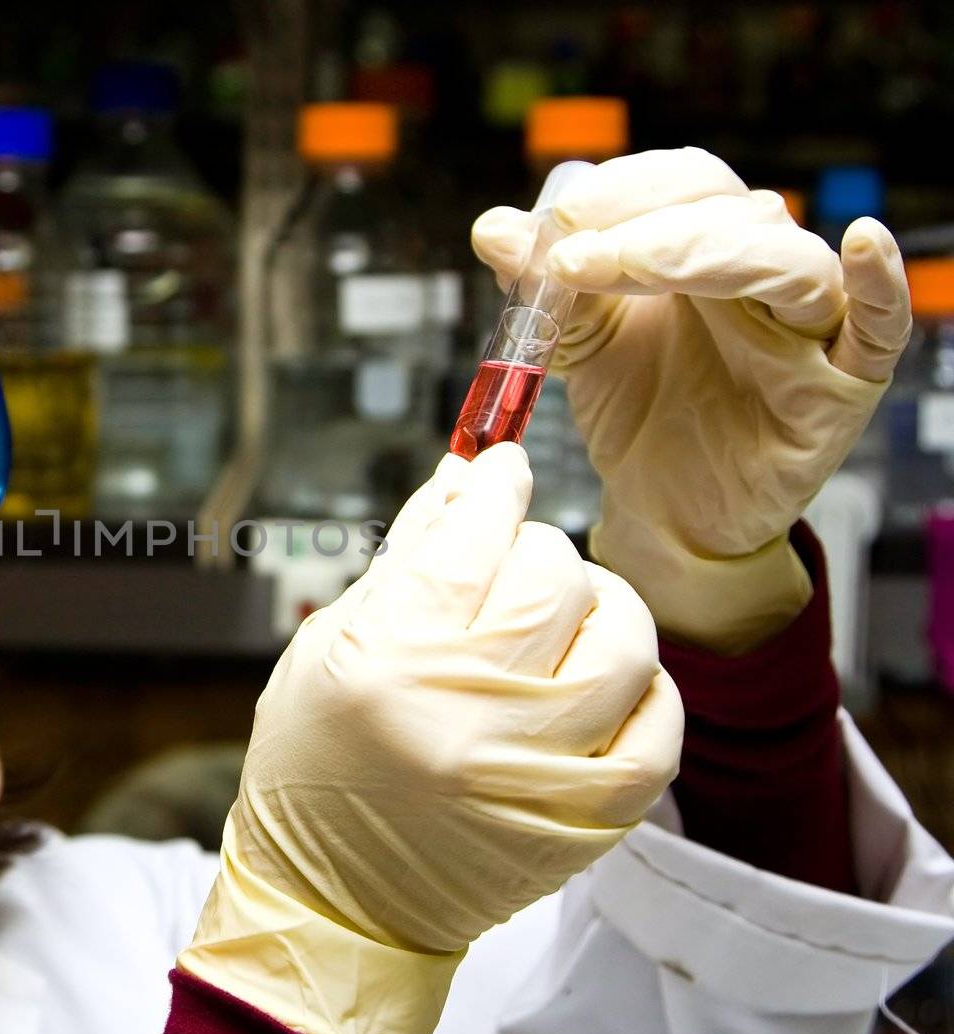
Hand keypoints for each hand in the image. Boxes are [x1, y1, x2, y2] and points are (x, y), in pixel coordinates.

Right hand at [178, 444, 682, 1033]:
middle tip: (511, 566)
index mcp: (387, 661)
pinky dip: (645, 690)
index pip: (472, 533)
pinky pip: (657, 730)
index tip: (501, 471)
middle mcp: (466, 714)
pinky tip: (607, 682)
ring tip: (567, 618)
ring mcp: (535, 773)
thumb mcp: (330, 647)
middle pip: (553, 577)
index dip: (494, 486)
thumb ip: (408, 558)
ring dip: (600, 609)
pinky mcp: (583, 822)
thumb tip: (467, 478)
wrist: (335, 904)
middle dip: (535, 551)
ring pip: (623, 641)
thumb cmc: (316, 772)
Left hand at [472, 148, 911, 653]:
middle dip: (639, 224)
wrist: (664, 510)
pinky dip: (881, 284)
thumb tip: (491, 227)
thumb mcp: (578, 345)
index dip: (620, 191)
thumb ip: (540, 286)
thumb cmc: (641, 415)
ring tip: (614, 268)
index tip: (552, 225)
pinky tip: (862, 243)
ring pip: (780, 258)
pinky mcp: (843, 384)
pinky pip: (880, 326)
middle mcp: (762, 270)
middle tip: (565, 256)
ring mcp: (810, 324)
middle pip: (725, 210)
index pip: (681, 183)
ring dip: (694, 251)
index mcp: (703, 245)